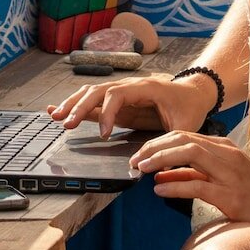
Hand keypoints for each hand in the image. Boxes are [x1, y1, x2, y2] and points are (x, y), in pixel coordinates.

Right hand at [47, 73, 212, 138]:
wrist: (194, 92)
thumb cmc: (190, 107)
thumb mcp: (186, 125)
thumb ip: (173, 142)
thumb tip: (160, 163)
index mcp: (145, 88)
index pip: (118, 94)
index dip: (107, 113)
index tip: (104, 135)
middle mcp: (130, 86)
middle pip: (99, 90)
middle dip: (80, 106)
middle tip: (65, 123)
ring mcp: (123, 93)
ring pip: (92, 93)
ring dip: (73, 104)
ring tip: (55, 116)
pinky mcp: (119, 102)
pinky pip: (95, 101)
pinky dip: (77, 105)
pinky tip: (59, 110)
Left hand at [131, 130, 249, 236]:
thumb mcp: (221, 172)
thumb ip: (193, 171)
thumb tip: (162, 173)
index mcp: (222, 145)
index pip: (184, 134)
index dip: (159, 141)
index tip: (141, 150)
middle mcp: (225, 153)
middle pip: (184, 139)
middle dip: (156, 147)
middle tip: (136, 158)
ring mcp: (228, 173)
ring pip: (190, 155)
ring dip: (162, 159)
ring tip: (143, 168)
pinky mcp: (230, 195)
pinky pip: (198, 185)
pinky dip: (176, 185)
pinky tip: (160, 189)